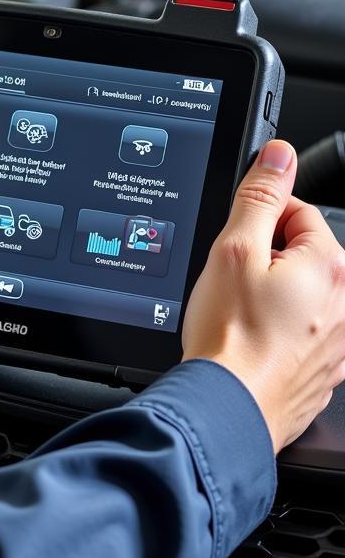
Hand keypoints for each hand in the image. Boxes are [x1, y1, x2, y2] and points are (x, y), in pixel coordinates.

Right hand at [183, 139, 344, 451]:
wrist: (229, 407)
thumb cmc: (230, 336)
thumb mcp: (233, 249)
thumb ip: (259, 196)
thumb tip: (279, 155)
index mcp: (330, 265)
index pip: (297, 212)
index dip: (257, 220)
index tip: (236, 242)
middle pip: (302, 252)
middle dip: (267, 257)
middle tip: (233, 279)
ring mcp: (341, 339)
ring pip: (303, 292)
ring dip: (274, 293)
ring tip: (240, 312)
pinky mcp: (329, 367)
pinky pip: (305, 328)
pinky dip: (280, 327)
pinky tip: (253, 337)